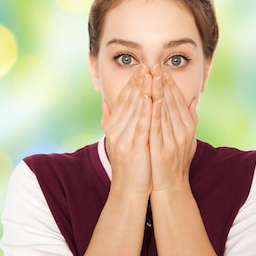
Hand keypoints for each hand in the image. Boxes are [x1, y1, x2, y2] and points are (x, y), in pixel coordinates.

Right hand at [101, 66, 153, 197]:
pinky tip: (152, 98)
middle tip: (148, 65)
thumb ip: (110, 120)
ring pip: (135, 110)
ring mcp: (124, 139)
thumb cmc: (129, 165)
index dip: (132, 83)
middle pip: (129, 101)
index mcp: (114, 127)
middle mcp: (116, 130)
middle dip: (139, 82)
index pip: (123, 100)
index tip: (141, 68)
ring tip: (151, 75)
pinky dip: (147, 112)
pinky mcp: (134, 148)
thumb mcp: (117, 139)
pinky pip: (142, 126)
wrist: (128, 191)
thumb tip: (104, 103)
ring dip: (144, 91)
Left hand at [149, 66, 197, 195]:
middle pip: (172, 102)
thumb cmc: (177, 163)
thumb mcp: (188, 139)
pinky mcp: (162, 149)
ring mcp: (173, 140)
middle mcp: (183, 131)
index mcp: (188, 127)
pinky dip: (154, 112)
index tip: (162, 68)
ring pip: (165, 111)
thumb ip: (190, 119)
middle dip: (163, 82)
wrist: (171, 188)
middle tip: (155, 65)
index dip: (171, 83)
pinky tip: (150, 99)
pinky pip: (157, 127)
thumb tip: (193, 100)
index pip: (179, 100)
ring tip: (151, 76)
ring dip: (158, 92)